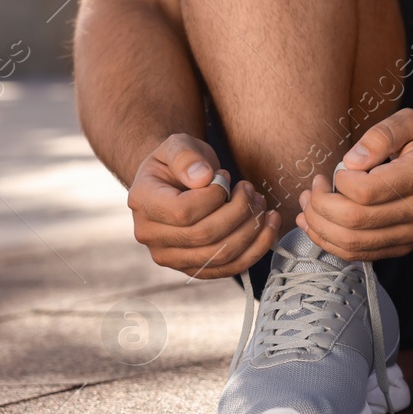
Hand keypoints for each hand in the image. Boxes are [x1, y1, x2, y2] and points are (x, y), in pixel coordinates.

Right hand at [128, 133, 280, 278]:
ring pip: (221, 255)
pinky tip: (269, 226)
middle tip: (251, 190)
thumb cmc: (181, 162)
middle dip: (239, 211)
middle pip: (205, 236)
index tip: (226, 177)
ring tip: (261, 205)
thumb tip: (203, 177)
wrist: (177, 182)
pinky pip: (230, 268)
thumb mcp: (178, 145)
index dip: (215, 196)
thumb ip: (186, 156)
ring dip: (252, 230)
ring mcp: (171, 257)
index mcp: (143, 204)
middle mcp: (150, 236)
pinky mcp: (193, 267)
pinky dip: (256, 249)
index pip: (184, 212)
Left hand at [298, 108, 412, 259]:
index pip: (366, 192)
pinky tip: (319, 227)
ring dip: (320, 228)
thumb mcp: (412, 121)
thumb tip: (350, 163)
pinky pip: (362, 255)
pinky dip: (333, 244)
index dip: (339, 182)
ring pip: (354, 244)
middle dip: (320, 206)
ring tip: (309, 207)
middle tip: (313, 188)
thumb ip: (379, 135)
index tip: (335, 170)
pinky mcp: (408, 245)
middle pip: (354, 221)